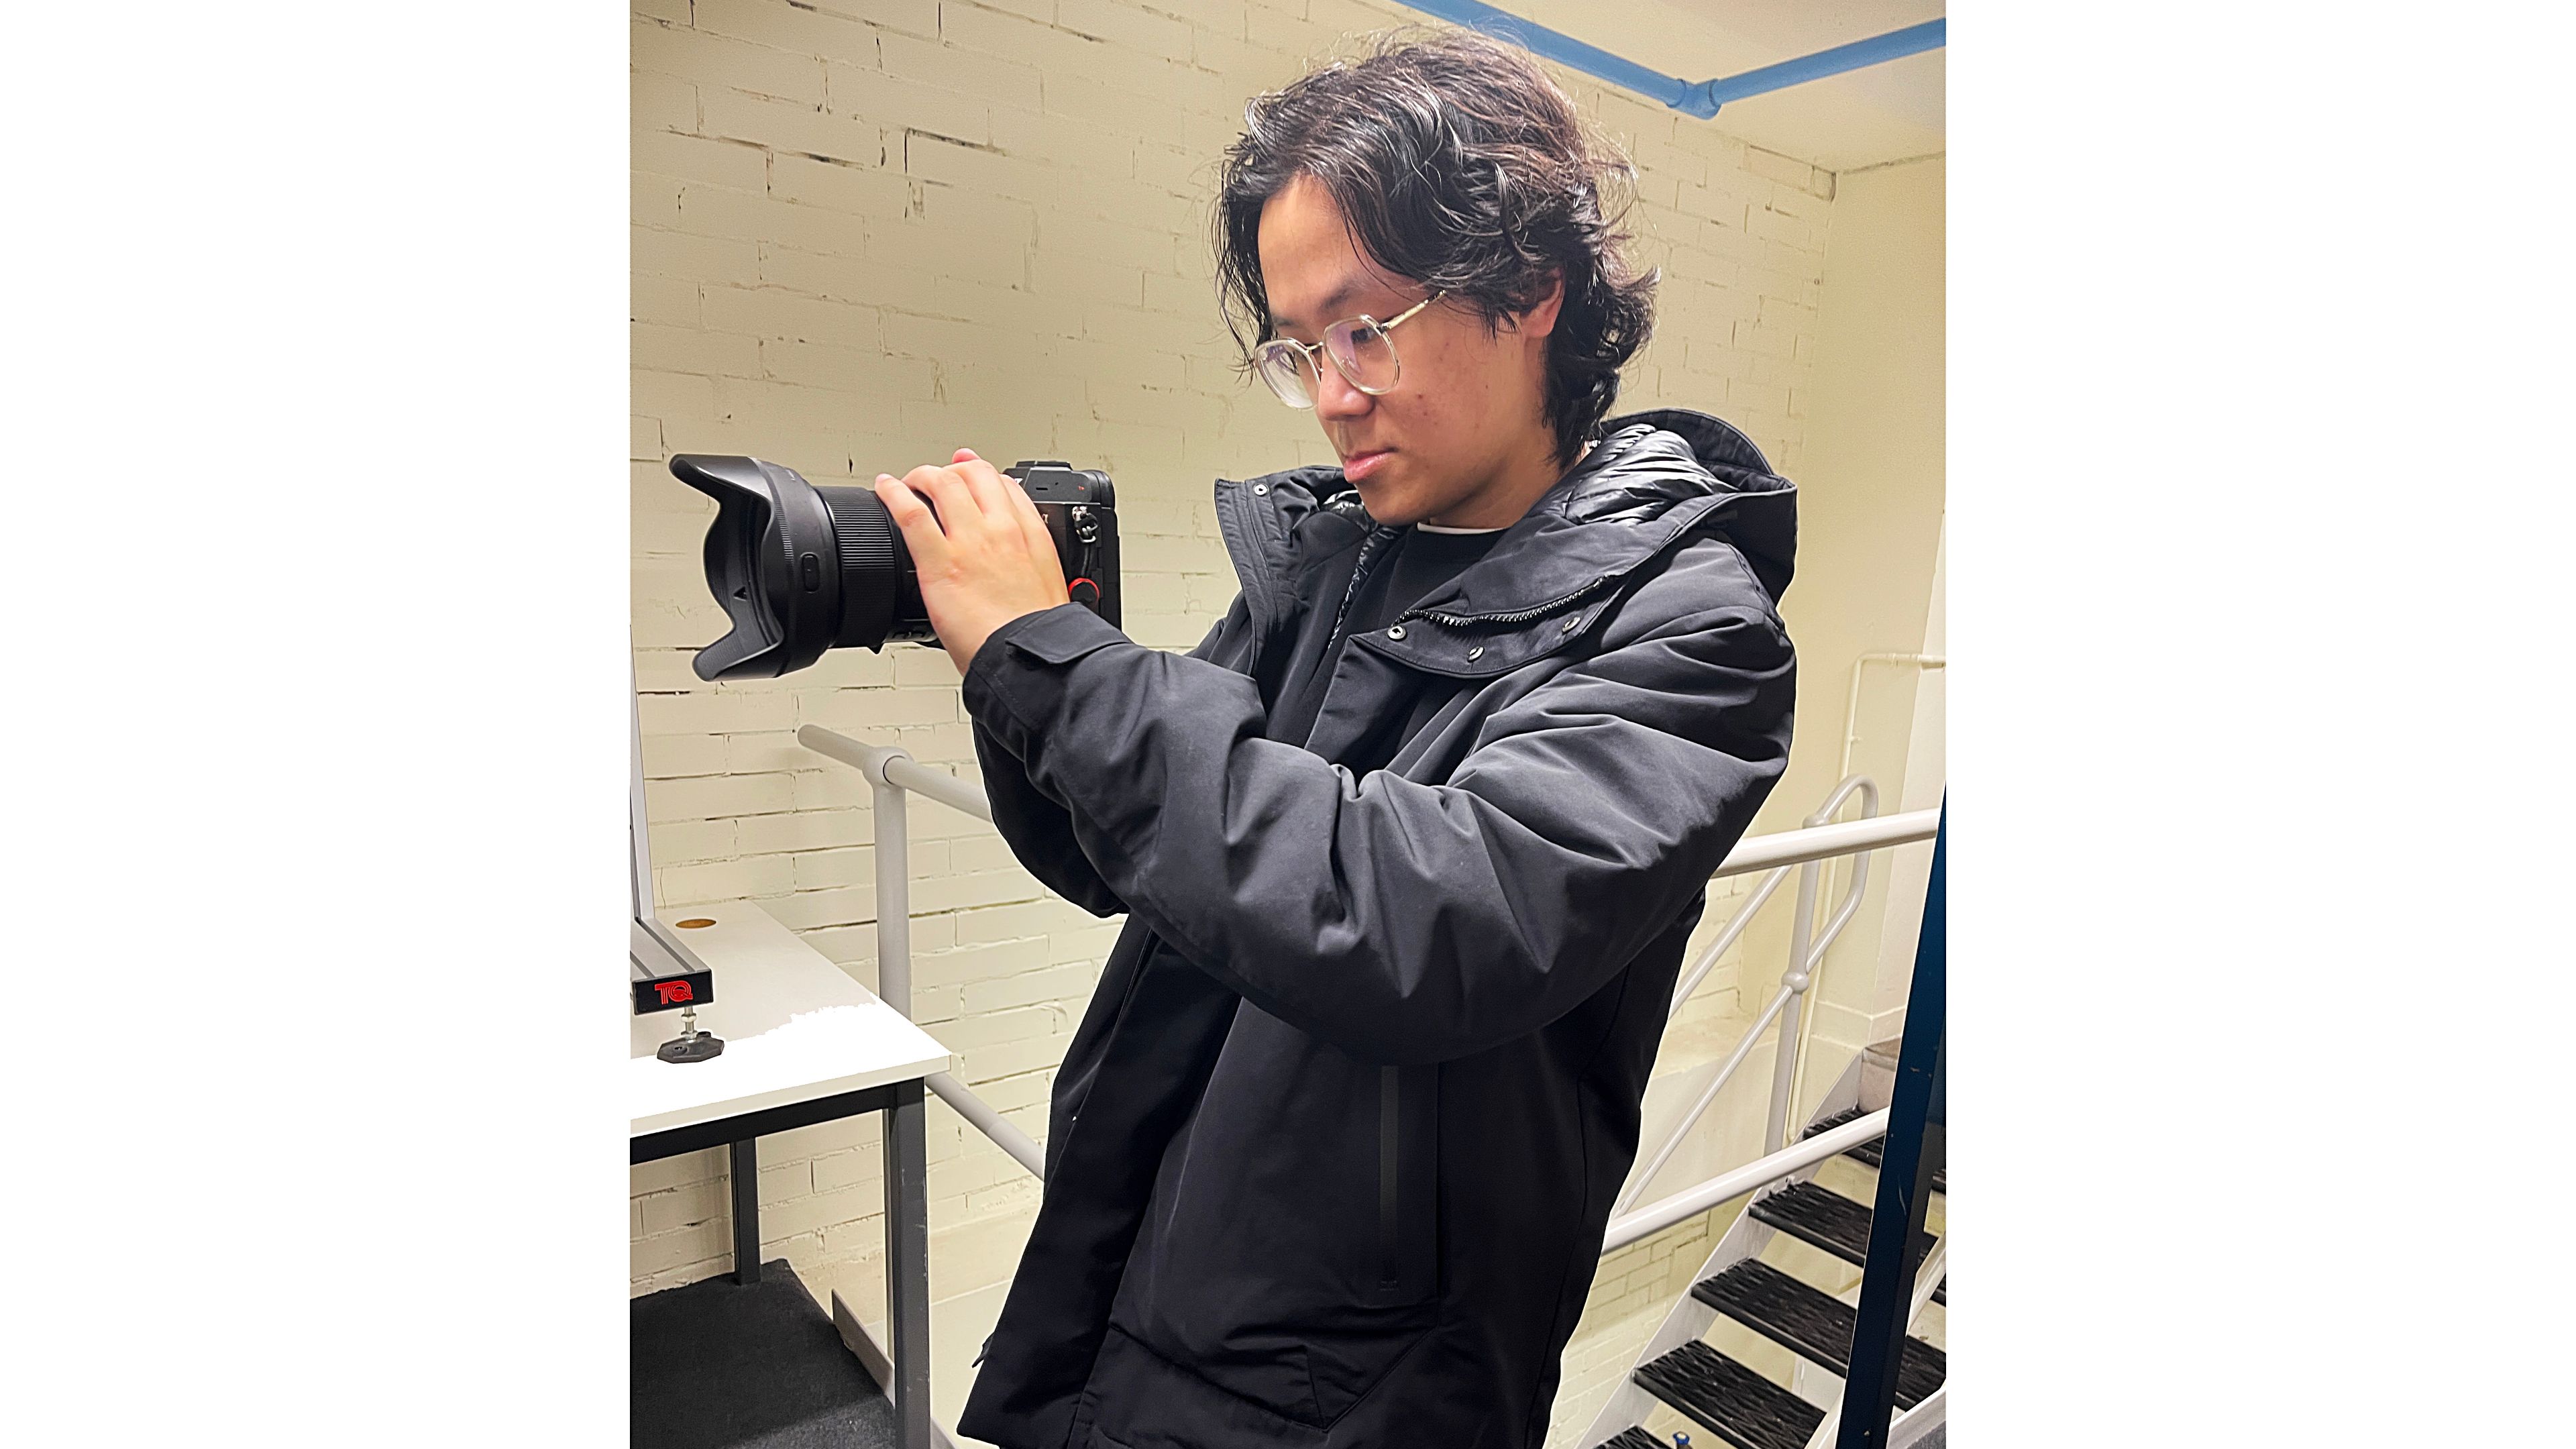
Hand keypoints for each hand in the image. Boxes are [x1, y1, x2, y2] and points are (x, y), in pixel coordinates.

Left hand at [874, 449, 1071, 674]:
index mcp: (1031, 537)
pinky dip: (894, 494)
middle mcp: (1002, 530)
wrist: (1026, 657)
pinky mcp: (940, 561)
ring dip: (923, 475)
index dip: (984, 476)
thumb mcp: (1047, 589)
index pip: (1007, 486)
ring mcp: (970, 542)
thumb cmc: (1034, 635)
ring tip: (910, 482)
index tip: (972, 477)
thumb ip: (1030, 569)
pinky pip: (912, 513)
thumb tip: (1020, 572)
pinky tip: (886, 489)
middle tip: (938, 480)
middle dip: (953, 470)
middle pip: (975, 474)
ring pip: (943, 483)